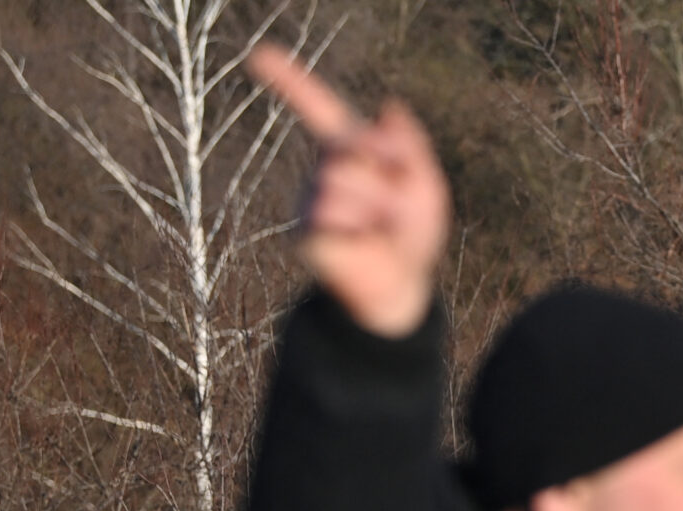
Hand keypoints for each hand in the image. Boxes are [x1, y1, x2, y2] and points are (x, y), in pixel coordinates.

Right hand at [247, 47, 448, 337]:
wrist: (400, 284)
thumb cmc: (410, 233)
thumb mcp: (425, 186)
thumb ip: (411, 146)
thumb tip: (389, 107)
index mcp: (351, 151)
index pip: (320, 109)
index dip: (290, 81)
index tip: (258, 55)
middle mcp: (325, 169)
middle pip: (354, 146)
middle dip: (388, 175)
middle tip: (395, 209)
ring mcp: (312, 198)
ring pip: (345, 180)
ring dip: (378, 206)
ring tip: (380, 229)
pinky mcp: (307, 230)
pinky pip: (336, 214)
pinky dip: (362, 229)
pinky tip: (364, 243)